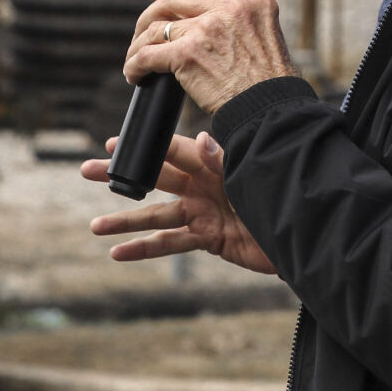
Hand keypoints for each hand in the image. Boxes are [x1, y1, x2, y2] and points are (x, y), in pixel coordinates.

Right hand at [81, 132, 276, 274]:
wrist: (305, 231)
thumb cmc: (281, 193)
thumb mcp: (252, 172)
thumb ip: (225, 160)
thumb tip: (203, 137)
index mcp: (213, 163)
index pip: (173, 151)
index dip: (144, 148)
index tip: (112, 143)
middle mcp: (203, 186)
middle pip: (154, 179)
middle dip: (121, 176)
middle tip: (86, 170)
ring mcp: (203, 212)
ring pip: (156, 216)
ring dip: (125, 221)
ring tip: (94, 227)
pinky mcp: (208, 238)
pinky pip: (171, 244)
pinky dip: (144, 249)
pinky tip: (118, 253)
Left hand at [125, 0, 296, 115]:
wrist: (270, 107)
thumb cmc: (268, 80)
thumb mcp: (263, 31)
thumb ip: (238, 14)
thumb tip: (199, 8)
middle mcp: (229, 7)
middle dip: (149, 13)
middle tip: (141, 29)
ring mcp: (207, 29)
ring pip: (155, 27)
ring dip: (139, 43)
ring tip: (136, 57)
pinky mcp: (188, 54)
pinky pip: (147, 55)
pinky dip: (134, 65)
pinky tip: (135, 75)